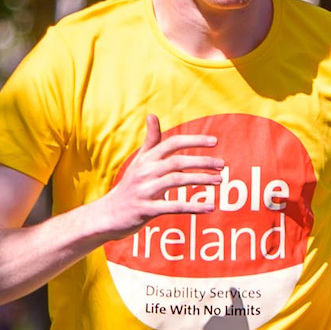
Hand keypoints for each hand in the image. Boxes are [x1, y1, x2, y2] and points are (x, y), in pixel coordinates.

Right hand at [92, 113, 230, 240]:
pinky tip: (210, 207)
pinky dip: (193, 206)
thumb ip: (150, 142)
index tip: (215, 141)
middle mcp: (144, 172)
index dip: (193, 141)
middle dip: (201, 162)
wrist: (108, 215)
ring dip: (200, 180)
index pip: (171, 143)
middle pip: (176, 161)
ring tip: (219, 181)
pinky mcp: (145, 209)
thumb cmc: (129, 187)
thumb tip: (152, 114)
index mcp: (145, 159)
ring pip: (176, 181)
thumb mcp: (138, 162)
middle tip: (222, 165)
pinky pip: (173, 206)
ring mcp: (144, 190)